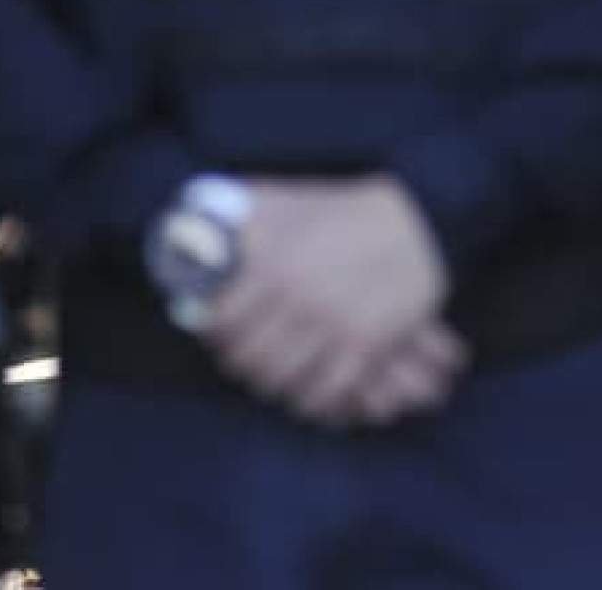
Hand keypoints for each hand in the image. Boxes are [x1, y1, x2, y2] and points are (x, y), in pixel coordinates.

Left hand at [203, 177, 455, 427]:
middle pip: (248, 355)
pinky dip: (309, 399)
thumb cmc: (335, 210)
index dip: (210, 331)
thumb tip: (190, 228)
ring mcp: (333, 324)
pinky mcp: (368, 346)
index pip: (220, 318)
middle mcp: (297, 296)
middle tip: (238, 358)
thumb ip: (234, 216)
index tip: (212, 331)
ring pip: (282, 378)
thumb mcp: (277, 201)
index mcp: (270, 261)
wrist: (411, 222)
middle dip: (237, 361)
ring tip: (267, 375)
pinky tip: (302, 392)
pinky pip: (327, 391)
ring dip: (269, 383)